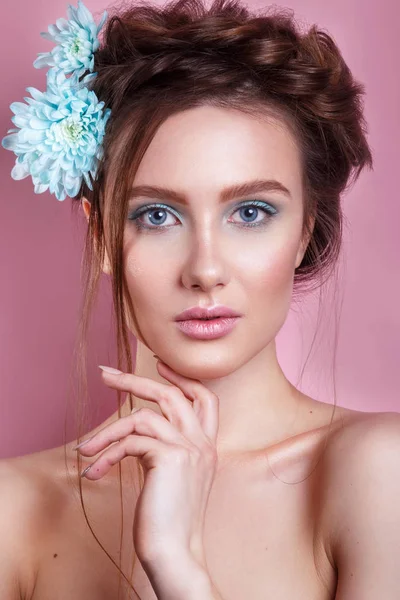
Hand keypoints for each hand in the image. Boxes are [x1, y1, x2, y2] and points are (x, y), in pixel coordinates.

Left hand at [75, 358, 218, 574]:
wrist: (175, 553)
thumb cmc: (168, 521)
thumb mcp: (172, 478)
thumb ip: (164, 450)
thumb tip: (134, 432)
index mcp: (207, 446)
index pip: (205, 398)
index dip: (183, 378)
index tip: (159, 365)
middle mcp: (202, 443)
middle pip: (170, 394)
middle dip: (135, 380)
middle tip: (105, 374)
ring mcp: (189, 449)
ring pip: (142, 417)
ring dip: (106, 432)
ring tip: (85, 449)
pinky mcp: (169, 458)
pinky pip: (130, 442)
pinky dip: (106, 455)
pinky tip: (94, 471)